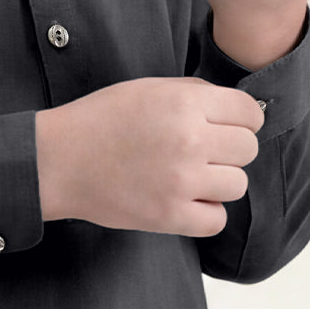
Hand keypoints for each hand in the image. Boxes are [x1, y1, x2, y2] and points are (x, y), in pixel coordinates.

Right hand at [36, 78, 266, 235]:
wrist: (60, 160)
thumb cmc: (101, 119)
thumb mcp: (148, 88)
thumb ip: (194, 93)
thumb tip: (234, 109)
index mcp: (185, 104)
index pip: (250, 113)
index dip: (243, 119)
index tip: (228, 126)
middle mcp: (190, 141)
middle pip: (248, 149)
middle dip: (231, 149)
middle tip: (205, 152)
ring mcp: (181, 182)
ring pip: (238, 185)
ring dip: (220, 181)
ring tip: (192, 176)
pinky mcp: (169, 216)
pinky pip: (217, 220)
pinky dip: (206, 212)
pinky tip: (186, 199)